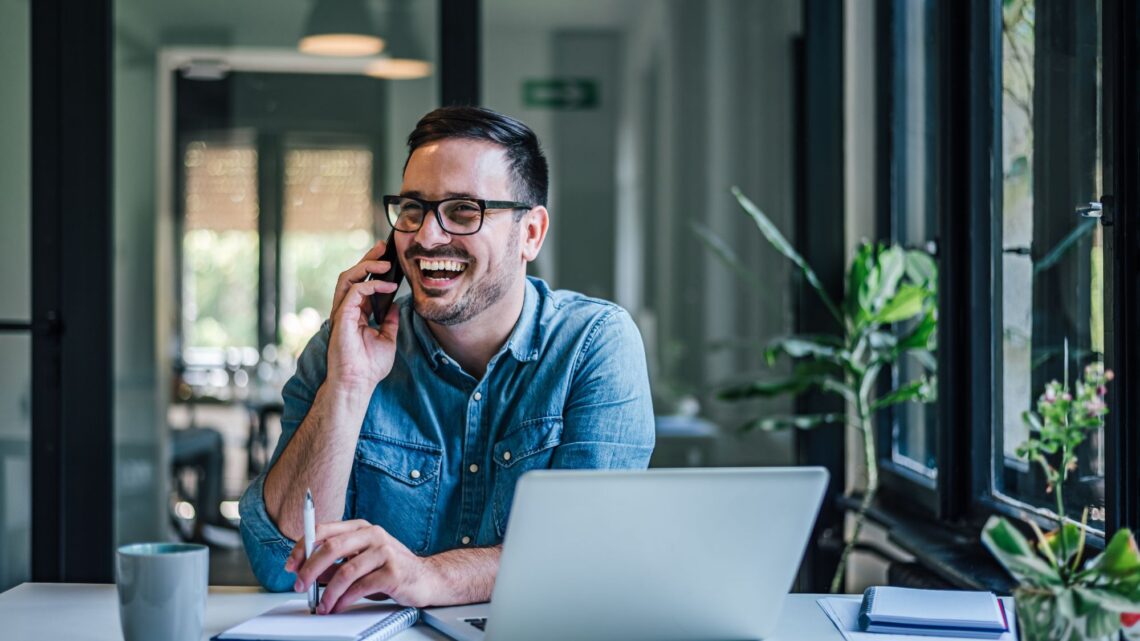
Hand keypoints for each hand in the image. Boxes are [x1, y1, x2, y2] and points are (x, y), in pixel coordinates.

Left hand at [286, 520, 441, 611]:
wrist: (427, 578)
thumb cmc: (391, 569)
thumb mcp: (361, 562)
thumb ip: (336, 565)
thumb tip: (309, 574)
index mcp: (361, 528)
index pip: (324, 530)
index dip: (303, 547)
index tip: (291, 565)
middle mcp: (373, 535)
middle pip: (331, 547)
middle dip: (310, 570)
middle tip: (300, 586)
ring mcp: (385, 551)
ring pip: (345, 571)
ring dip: (328, 593)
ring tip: (322, 606)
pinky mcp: (393, 571)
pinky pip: (361, 587)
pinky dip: (344, 600)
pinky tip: (338, 607)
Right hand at [326, 240, 400, 391]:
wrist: (358, 383)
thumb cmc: (369, 366)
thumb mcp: (386, 339)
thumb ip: (389, 321)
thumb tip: (396, 307)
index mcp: (355, 314)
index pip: (361, 284)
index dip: (373, 270)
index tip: (388, 259)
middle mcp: (346, 310)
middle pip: (352, 276)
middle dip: (368, 259)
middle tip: (383, 247)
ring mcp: (341, 312)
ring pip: (347, 278)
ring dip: (366, 266)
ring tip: (385, 262)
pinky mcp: (342, 317)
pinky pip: (354, 292)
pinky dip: (371, 285)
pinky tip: (387, 286)